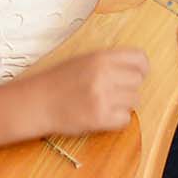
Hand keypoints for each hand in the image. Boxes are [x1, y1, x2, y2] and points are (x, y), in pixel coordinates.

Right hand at [32, 47, 147, 135]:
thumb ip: (109, 62)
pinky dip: (117, 119)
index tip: (135, 74)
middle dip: (129, 88)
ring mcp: (102, 97)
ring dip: (123, 104)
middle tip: (113, 92)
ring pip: (134, 101)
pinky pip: (125, 119)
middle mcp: (103, 75)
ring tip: (104, 104)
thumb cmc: (57, 82)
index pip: (140, 58)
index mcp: (100, 57)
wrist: (36, 103)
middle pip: (138, 82)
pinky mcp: (100, 118)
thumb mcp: (82, 61)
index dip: (141, 68)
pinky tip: (102, 115)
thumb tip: (137, 68)